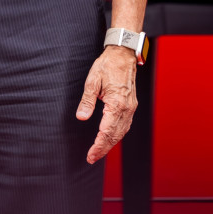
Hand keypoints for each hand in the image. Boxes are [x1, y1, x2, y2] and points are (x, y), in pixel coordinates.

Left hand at [78, 45, 137, 163]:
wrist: (123, 55)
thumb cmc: (107, 66)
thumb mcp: (92, 81)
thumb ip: (87, 101)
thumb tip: (81, 117)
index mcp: (117, 104)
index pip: (106, 131)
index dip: (98, 145)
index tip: (90, 155)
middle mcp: (126, 109)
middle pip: (115, 135)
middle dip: (103, 149)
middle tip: (92, 158)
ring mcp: (130, 108)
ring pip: (121, 132)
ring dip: (110, 144)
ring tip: (99, 152)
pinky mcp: (131, 106)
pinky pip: (124, 125)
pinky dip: (117, 135)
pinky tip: (110, 139)